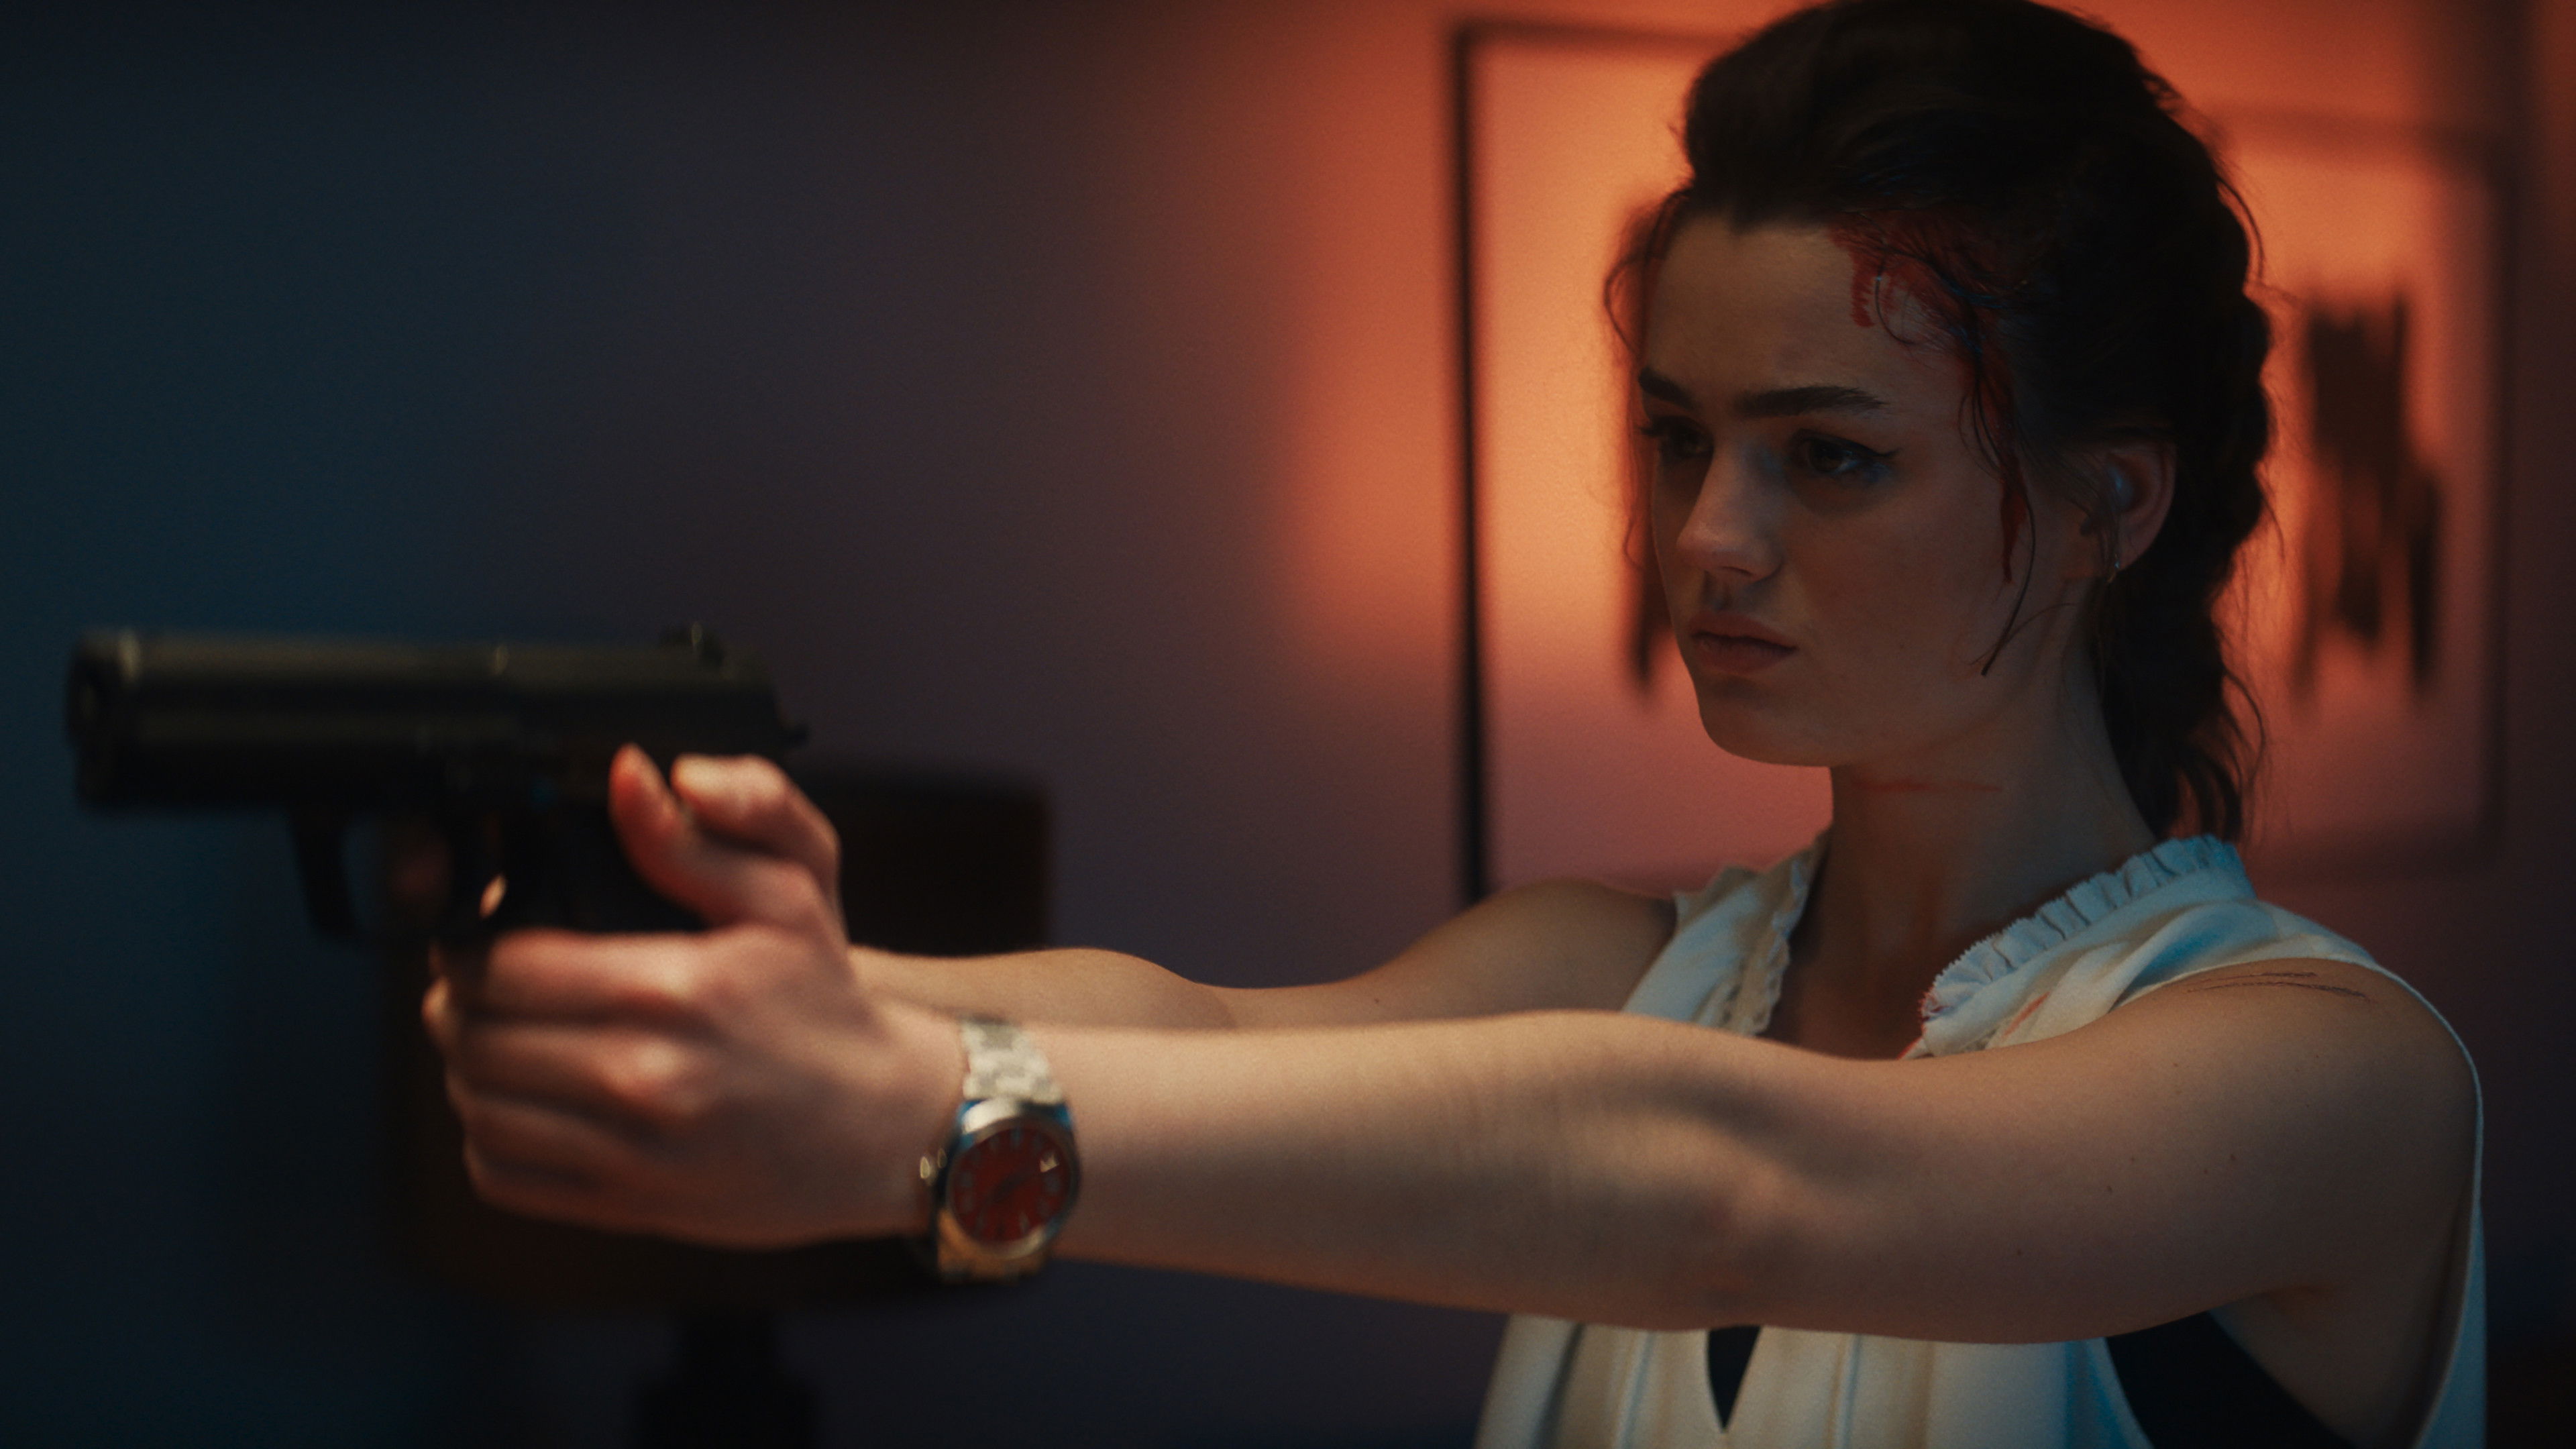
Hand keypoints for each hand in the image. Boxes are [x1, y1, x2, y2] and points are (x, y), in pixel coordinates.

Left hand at [423, 746, 959, 1246]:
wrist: (886, 1124)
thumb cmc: (827, 1008)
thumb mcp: (787, 896)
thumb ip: (700, 835)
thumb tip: (629, 778)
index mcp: (672, 989)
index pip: (502, 966)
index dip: (469, 943)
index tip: (482, 933)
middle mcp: (644, 1077)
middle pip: (472, 1037)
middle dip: (461, 1001)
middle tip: (485, 982)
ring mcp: (632, 1154)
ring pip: (477, 1108)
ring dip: (471, 1068)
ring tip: (504, 1038)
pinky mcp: (627, 1207)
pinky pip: (503, 1176)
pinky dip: (491, 1138)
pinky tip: (528, 1104)